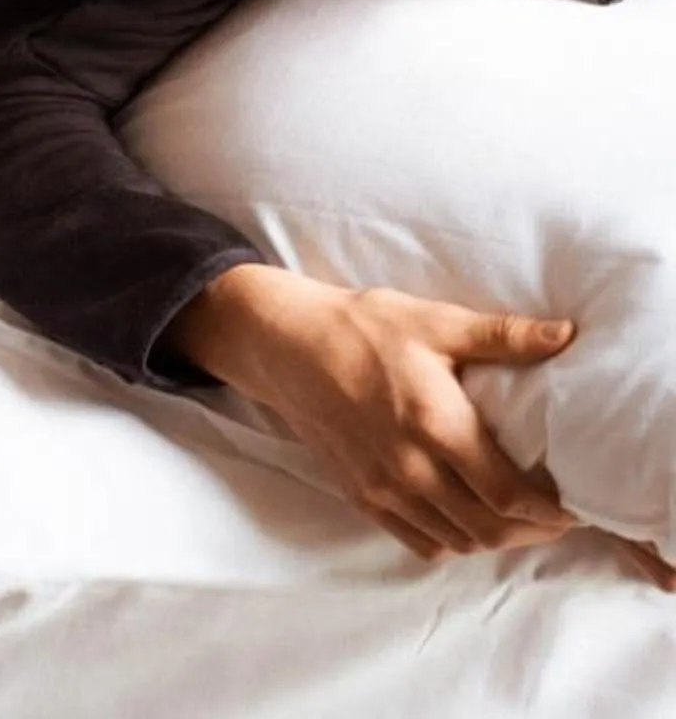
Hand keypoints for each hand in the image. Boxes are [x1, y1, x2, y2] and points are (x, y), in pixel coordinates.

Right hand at [175, 265, 577, 562]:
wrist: (288, 345)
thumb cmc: (364, 327)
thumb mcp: (435, 320)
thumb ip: (503, 336)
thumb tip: (566, 335)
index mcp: (436, 424)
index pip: (508, 494)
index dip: (550, 511)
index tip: (573, 505)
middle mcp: (411, 469)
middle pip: (489, 528)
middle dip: (532, 531)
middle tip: (556, 517)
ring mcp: (384, 489)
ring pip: (458, 541)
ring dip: (494, 538)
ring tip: (517, 518)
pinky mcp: (363, 497)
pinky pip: (421, 542)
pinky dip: (452, 540)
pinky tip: (465, 517)